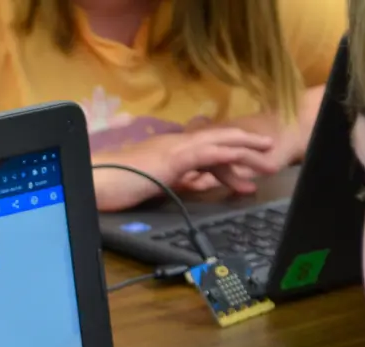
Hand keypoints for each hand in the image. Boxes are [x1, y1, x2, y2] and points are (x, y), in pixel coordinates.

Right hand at [95, 129, 279, 211]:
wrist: (95, 182)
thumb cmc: (115, 186)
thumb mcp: (154, 186)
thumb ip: (178, 182)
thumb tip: (200, 184)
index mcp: (171, 154)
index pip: (207, 152)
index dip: (230, 159)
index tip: (247, 168)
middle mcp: (175, 146)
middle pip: (218, 141)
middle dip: (245, 145)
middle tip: (269, 151)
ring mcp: (174, 150)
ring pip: (217, 143)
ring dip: (244, 147)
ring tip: (267, 155)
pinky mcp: (172, 159)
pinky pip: (205, 153)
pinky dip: (226, 153)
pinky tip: (241, 156)